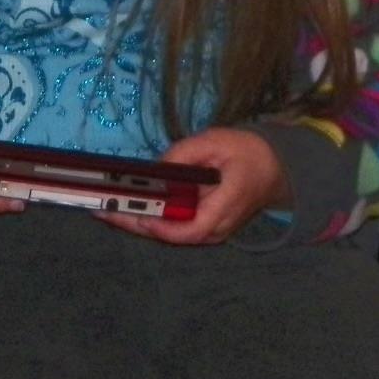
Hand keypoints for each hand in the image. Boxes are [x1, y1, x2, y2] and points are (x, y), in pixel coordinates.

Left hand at [98, 127, 286, 245]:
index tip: (138, 213)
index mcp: (226, 206)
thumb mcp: (217, 141)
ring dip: (139, 223)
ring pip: (171, 234)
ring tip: (107, 208)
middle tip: (102, 211)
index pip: (193, 229)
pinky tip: (129, 207)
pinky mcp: (205, 227)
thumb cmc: (249, 152)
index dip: (163, 225)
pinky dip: (150, 219)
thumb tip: (154, 168)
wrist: (276, 167)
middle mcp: (218, 227)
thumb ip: (185, 153)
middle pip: (173, 236)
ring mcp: (212, 231)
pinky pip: (175, 228)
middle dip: (136, 224)